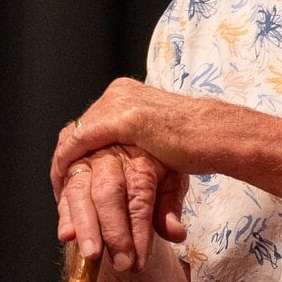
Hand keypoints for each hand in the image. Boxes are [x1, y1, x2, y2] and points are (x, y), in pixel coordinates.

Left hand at [52, 78, 216, 193]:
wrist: (218, 136)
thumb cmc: (198, 141)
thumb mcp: (157, 138)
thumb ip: (134, 143)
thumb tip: (118, 159)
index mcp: (129, 93)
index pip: (89, 122)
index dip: (76, 150)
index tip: (71, 173)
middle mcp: (119, 92)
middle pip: (78, 127)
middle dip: (67, 158)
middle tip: (62, 184)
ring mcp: (119, 103)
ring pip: (74, 136)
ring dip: (65, 164)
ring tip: (62, 188)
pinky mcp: (122, 119)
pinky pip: (80, 142)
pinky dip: (68, 162)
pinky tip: (66, 180)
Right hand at [55, 144, 186, 270]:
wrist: (130, 145)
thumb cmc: (154, 166)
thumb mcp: (171, 180)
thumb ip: (170, 207)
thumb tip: (176, 234)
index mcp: (140, 159)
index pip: (139, 198)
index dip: (139, 231)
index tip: (140, 260)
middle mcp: (110, 158)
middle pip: (108, 194)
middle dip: (114, 231)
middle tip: (121, 263)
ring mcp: (86, 163)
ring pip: (80, 193)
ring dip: (85, 227)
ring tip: (91, 254)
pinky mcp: (67, 172)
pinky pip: (64, 195)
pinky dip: (65, 217)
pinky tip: (67, 236)